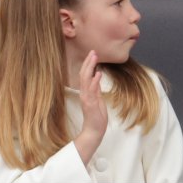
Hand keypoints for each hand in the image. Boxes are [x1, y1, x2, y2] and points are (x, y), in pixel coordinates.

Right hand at [73, 51, 107, 165]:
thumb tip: (98, 76)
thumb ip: (97, 89)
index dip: (88, 64)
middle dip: (88, 62)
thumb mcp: (98, 100)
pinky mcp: (91, 104)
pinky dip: (95, 81)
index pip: (84, 75)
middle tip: (93, 51)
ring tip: (94, 57)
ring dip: (90, 68)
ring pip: (86, 80)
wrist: (94, 131)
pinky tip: (98, 73)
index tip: (92, 54)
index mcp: (85, 92)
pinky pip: (92, 91)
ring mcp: (86, 98)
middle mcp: (84, 93)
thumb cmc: (96, 117)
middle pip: (83, 74)